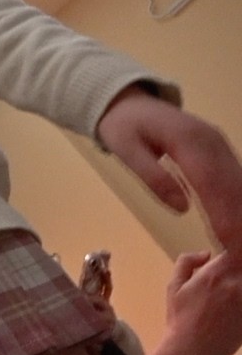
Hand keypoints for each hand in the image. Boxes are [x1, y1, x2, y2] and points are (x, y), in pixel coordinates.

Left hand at [96, 85, 241, 250]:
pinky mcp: (220, 153)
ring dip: (241, 215)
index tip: (230, 241)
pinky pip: (233, 181)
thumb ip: (152, 176)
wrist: (129, 102)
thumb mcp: (126, 149)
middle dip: (238, 221)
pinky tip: (236, 227)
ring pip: (238, 185)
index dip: (224, 213)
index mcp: (188, 139)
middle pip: (232, 186)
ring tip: (239, 246)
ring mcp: (219, 146)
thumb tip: (182, 208)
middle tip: (239, 252)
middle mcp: (212, 141)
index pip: (211, 182)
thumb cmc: (123, 126)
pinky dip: (238, 205)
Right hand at [142, 250, 241, 354]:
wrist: (191, 351)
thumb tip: (205, 253)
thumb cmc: (179, 318)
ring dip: (240, 285)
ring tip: (229, 295)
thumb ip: (186, 262)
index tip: (229, 256)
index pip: (234, 250)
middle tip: (226, 280)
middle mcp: (234, 284)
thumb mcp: (173, 287)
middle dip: (238, 269)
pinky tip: (233, 308)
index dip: (233, 251)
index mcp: (213, 274)